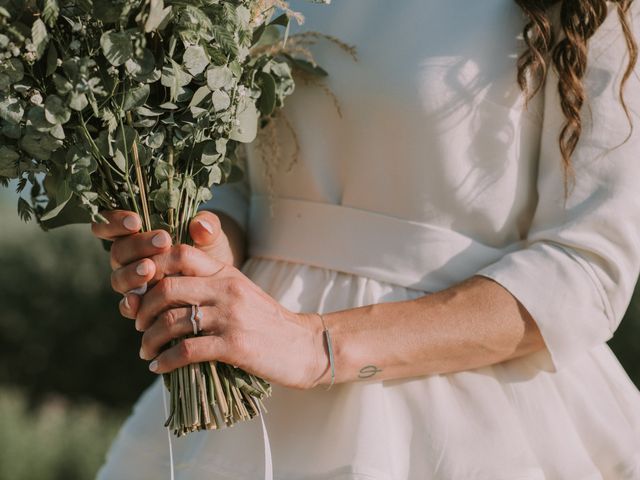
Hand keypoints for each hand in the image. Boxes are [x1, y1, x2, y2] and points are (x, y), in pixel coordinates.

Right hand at [91, 209, 235, 312]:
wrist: (218, 283)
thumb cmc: (209, 252)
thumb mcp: (211, 236)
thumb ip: (207, 226)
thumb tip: (201, 225)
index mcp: (138, 234)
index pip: (111, 223)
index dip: (115, 221)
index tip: (135, 221)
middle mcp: (131, 258)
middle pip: (118, 251)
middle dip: (137, 245)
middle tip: (162, 241)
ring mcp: (133, 283)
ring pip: (119, 278)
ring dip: (132, 273)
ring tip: (151, 268)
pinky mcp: (141, 306)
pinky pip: (127, 306)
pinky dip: (130, 304)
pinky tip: (138, 302)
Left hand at [119, 246, 327, 389]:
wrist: (305, 345)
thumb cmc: (268, 322)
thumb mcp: (240, 293)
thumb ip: (208, 287)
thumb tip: (161, 293)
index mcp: (227, 273)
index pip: (180, 253)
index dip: (150, 266)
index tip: (140, 288)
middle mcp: (227, 289)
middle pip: (166, 287)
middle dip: (142, 308)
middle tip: (137, 324)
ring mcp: (231, 317)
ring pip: (171, 321)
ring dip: (149, 340)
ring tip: (145, 352)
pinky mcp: (234, 346)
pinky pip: (186, 351)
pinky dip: (165, 361)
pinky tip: (159, 367)